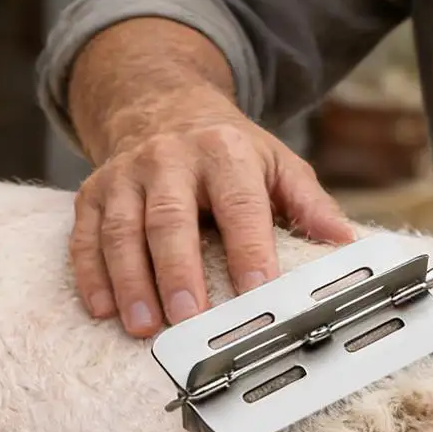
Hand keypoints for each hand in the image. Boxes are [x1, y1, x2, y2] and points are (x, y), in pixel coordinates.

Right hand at [69, 90, 356, 338]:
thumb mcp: (275, 162)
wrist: (161, 105)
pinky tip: (103, 309)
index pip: (239, 205)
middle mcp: (170, 159)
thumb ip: (308, 202)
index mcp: (225, 153)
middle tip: (188, 318)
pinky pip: (85, 236)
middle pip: (170, 219)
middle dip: (178, 271)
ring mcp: (126, 175)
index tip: (258, 291)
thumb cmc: (227, 149)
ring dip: (130, 282)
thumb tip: (347, 241)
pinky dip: (91, 275)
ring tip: (144, 326)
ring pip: (121, 230)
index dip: (249, 248)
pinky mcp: (93, 192)